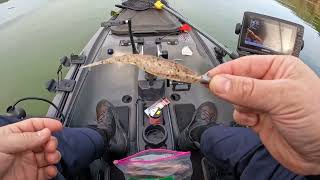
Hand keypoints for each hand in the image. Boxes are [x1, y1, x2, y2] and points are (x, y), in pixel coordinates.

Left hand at [0, 118, 61, 179]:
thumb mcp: (5, 144)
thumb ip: (27, 138)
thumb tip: (46, 132)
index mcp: (15, 135)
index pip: (35, 125)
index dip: (47, 124)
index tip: (58, 126)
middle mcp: (24, 147)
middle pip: (46, 140)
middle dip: (52, 142)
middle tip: (50, 147)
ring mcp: (28, 162)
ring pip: (49, 155)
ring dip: (54, 156)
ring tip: (52, 158)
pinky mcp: (32, 175)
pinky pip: (47, 171)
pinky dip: (52, 170)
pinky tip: (50, 170)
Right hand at [208, 55, 319, 174]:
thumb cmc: (318, 118)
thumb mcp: (281, 97)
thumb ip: (247, 90)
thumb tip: (218, 82)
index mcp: (278, 68)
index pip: (244, 64)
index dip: (225, 71)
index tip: (208, 78)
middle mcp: (269, 83)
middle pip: (237, 81)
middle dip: (230, 89)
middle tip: (220, 93)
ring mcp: (264, 102)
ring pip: (236, 98)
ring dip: (238, 106)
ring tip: (252, 112)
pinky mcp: (259, 119)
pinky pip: (240, 114)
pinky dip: (242, 118)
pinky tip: (254, 121)